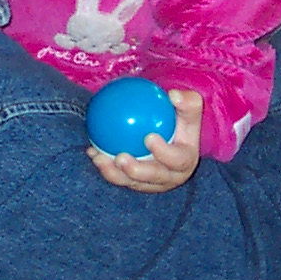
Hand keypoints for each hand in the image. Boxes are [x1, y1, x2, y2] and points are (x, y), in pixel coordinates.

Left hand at [87, 88, 202, 191]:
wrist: (170, 135)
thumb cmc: (179, 120)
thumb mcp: (188, 109)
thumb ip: (187, 102)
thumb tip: (174, 95)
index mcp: (185, 161)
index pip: (177, 159)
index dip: (164, 152)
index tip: (149, 137)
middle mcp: (169, 177)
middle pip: (153, 177)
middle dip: (136, 170)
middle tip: (120, 157)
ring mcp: (151, 183)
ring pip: (131, 182)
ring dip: (113, 173)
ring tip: (99, 158)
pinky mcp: (135, 184)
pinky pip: (118, 177)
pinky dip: (104, 166)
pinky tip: (92, 152)